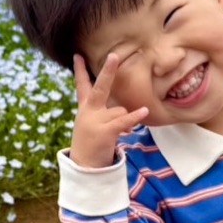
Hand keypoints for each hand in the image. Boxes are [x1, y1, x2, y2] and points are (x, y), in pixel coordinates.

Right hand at [69, 53, 148, 168]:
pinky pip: (124, 121)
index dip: (80, 71)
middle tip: (114, 55)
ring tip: (118, 134)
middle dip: (107, 71)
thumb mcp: (93, 126)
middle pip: (100, 87)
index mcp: (85, 109)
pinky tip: (144, 111)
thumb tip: (128, 112)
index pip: (82, 86)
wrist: (84, 167)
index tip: (78, 55)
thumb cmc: (91, 145)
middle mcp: (89, 112)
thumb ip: (108, 114)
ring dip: (125, 121)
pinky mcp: (105, 132)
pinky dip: (134, 117)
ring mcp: (96, 121)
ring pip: (120, 110)